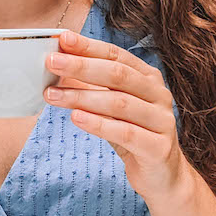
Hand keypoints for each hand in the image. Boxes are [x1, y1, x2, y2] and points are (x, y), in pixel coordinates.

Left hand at [44, 28, 187, 204]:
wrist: (162, 177)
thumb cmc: (133, 137)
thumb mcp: (111, 109)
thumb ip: (92, 88)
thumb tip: (58, 66)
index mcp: (149, 79)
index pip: (117, 56)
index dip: (89, 47)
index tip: (62, 39)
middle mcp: (159, 95)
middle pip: (118, 75)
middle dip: (82, 67)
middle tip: (52, 63)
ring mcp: (163, 121)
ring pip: (120, 103)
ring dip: (82, 97)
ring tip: (52, 95)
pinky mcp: (159, 148)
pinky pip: (126, 133)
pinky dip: (99, 124)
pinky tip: (76, 118)